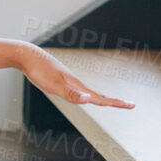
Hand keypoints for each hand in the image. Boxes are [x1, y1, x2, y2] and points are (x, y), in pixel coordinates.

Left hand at [19, 46, 134, 108]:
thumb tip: (88, 100)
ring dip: (102, 98)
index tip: (132, 105)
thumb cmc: (39, 71)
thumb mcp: (54, 86)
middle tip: (129, 104)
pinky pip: (79, 89)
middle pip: (99, 94)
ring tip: (111, 102)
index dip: (116, 102)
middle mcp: (76, 82)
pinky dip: (87, 94)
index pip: (101, 98)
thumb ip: (71, 94)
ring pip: (89, 91)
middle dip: (114, 101)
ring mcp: (69, 80)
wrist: (28, 56)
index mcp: (77, 86)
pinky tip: (84, 95)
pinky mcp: (61, 79)